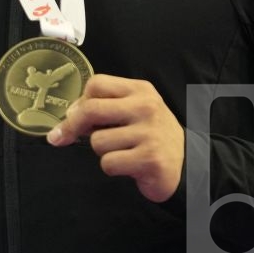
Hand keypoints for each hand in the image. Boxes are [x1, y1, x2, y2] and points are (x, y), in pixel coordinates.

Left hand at [46, 74, 183, 203]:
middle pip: (91, 110)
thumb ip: (103, 108)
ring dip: (102, 151)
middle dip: (75, 126)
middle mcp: (147, 107)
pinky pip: (108, 163)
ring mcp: (150, 133)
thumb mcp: (132, 110)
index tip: (74, 116)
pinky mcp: (150, 158)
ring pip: (97, 141)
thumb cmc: (150, 135)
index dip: (79, 102)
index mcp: (140, 90)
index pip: (96, 84)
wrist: (187, 162)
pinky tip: (128, 165)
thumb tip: (65, 120)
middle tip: (74, 136)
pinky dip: (112, 168)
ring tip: (122, 151)